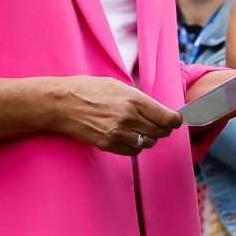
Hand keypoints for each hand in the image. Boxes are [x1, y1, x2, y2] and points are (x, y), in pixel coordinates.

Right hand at [44, 77, 182, 154]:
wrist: (61, 103)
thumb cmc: (86, 90)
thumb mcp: (115, 85)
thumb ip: (138, 99)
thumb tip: (157, 111)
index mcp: (133, 100)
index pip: (168, 118)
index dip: (175, 120)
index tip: (174, 120)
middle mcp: (128, 117)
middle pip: (161, 132)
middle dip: (161, 128)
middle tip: (156, 124)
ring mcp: (119, 133)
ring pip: (148, 143)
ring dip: (147, 137)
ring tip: (136, 128)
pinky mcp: (109, 144)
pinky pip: (133, 150)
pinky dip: (134, 145)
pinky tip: (125, 135)